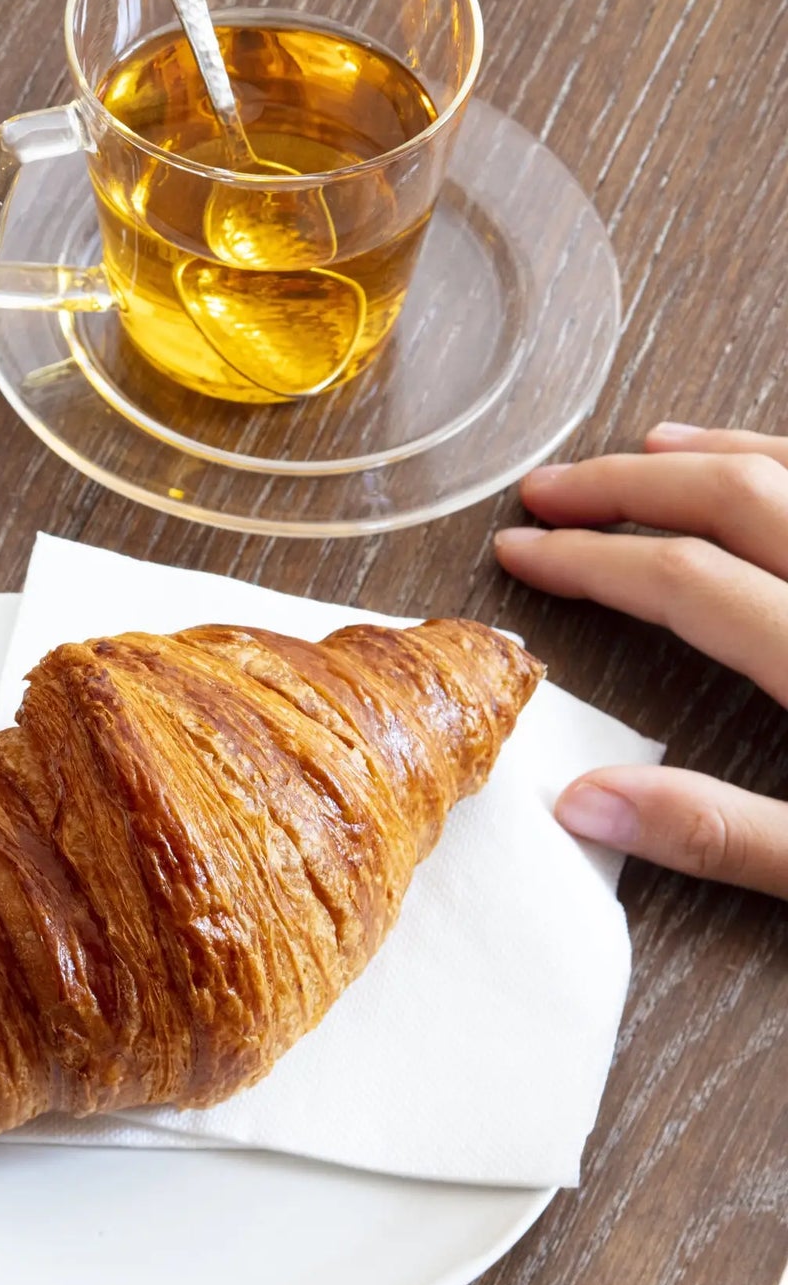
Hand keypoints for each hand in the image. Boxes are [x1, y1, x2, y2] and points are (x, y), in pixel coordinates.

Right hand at [496, 422, 787, 896]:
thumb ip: (722, 833)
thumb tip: (580, 804)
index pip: (685, 581)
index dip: (590, 560)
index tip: (521, 553)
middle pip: (736, 499)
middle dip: (627, 486)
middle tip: (548, 489)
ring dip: (715, 457)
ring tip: (647, 451)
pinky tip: (765, 466)